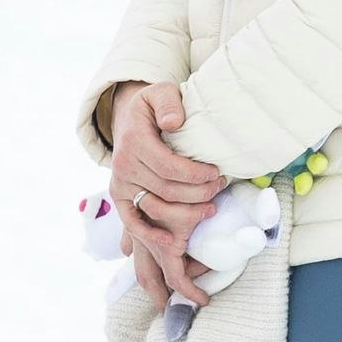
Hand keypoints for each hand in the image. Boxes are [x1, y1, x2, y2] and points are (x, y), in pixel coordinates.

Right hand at [108, 82, 222, 306]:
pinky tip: (173, 247)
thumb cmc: (152, 107)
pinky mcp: (124, 202)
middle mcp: (124, 170)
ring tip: (208, 212)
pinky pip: (134, 226)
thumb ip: (168, 102)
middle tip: (220, 192)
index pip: (170, 168)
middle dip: (199, 195)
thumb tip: (174, 121)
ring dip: (183, 219)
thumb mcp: (160, 93)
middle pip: (167, 193)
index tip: (218, 175)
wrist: (129, 119)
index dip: (197, 175)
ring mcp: (122, 189)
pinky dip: (151, 239)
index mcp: (134, 145)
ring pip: (154, 214)